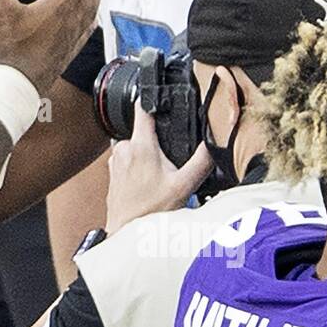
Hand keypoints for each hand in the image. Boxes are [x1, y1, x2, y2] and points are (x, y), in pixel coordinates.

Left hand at [104, 104, 211, 233]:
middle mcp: (123, 148)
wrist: (127, 232)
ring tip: (161, 177)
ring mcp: (115, 160)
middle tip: (171, 161)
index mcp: (140, 145)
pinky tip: (150, 183)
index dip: (153, 98)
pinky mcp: (112, 171)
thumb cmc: (151, 212)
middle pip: (145, 131)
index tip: (161, 94)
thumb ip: (201, 161)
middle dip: (159, 140)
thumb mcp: (185, 186)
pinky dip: (140, 167)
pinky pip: (129, 160)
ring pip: (138, 146)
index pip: (143, 108)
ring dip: (150, 156)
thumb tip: (213, 143)